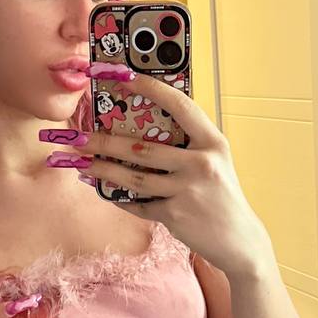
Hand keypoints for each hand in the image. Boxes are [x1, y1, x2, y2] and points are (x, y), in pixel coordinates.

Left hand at [53, 71, 270, 277]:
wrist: (240, 239)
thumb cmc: (221, 195)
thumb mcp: (215, 161)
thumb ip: (188, 144)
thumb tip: (145, 126)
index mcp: (213, 142)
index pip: (180, 106)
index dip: (151, 88)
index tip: (124, 77)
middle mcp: (201, 163)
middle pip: (142, 148)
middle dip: (104, 142)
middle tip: (78, 136)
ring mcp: (187, 191)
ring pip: (133, 177)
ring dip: (102, 169)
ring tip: (80, 163)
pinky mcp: (175, 215)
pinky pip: (138, 203)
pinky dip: (119, 197)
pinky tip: (102, 188)